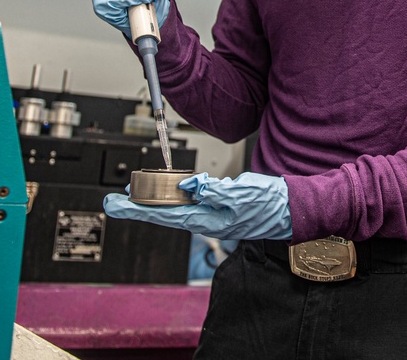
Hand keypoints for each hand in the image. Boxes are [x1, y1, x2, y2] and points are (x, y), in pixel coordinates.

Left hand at [104, 172, 291, 240]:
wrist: (292, 208)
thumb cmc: (271, 204)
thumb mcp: (243, 193)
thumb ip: (215, 190)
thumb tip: (192, 186)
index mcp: (209, 220)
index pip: (165, 214)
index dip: (139, 209)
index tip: (117, 205)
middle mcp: (206, 219)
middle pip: (164, 213)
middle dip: (138, 207)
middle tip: (113, 202)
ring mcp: (212, 214)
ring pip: (175, 208)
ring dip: (153, 202)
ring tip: (131, 197)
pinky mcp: (218, 206)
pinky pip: (190, 202)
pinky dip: (174, 197)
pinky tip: (167, 192)